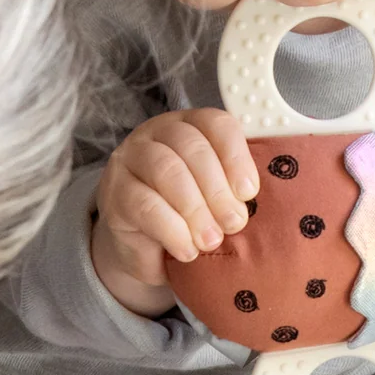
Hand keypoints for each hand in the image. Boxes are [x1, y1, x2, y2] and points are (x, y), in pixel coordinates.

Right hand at [92, 108, 258, 315]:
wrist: (147, 251)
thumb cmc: (191, 218)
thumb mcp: (218, 200)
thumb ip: (236, 190)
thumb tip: (259, 202)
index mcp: (191, 126)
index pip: (216, 124)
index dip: (236, 156)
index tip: (249, 192)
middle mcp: (157, 134)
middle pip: (191, 147)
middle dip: (218, 189)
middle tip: (234, 223)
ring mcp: (130, 160)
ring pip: (166, 170)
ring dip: (196, 209)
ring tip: (211, 240)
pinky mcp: (114, 194)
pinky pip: (145, 205)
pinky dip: (172, 230)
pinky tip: (187, 251)